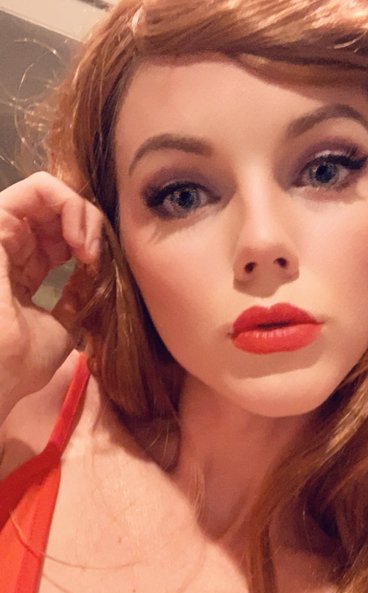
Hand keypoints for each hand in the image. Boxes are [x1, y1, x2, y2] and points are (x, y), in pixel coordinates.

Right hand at [0, 171, 102, 413]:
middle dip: (89, 224)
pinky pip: (39, 186)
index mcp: (19, 269)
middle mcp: (9, 246)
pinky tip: (81, 241)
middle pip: (56, 209)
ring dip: (83, 213)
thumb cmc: (22, 360)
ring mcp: (1, 231)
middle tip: (98, 257)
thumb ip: (76, 296)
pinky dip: (71, 204)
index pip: (59, 236)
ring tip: (90, 250)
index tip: (100, 272)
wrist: (1, 373)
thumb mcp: (62, 325)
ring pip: (50, 192)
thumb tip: (95, 275)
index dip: (87, 244)